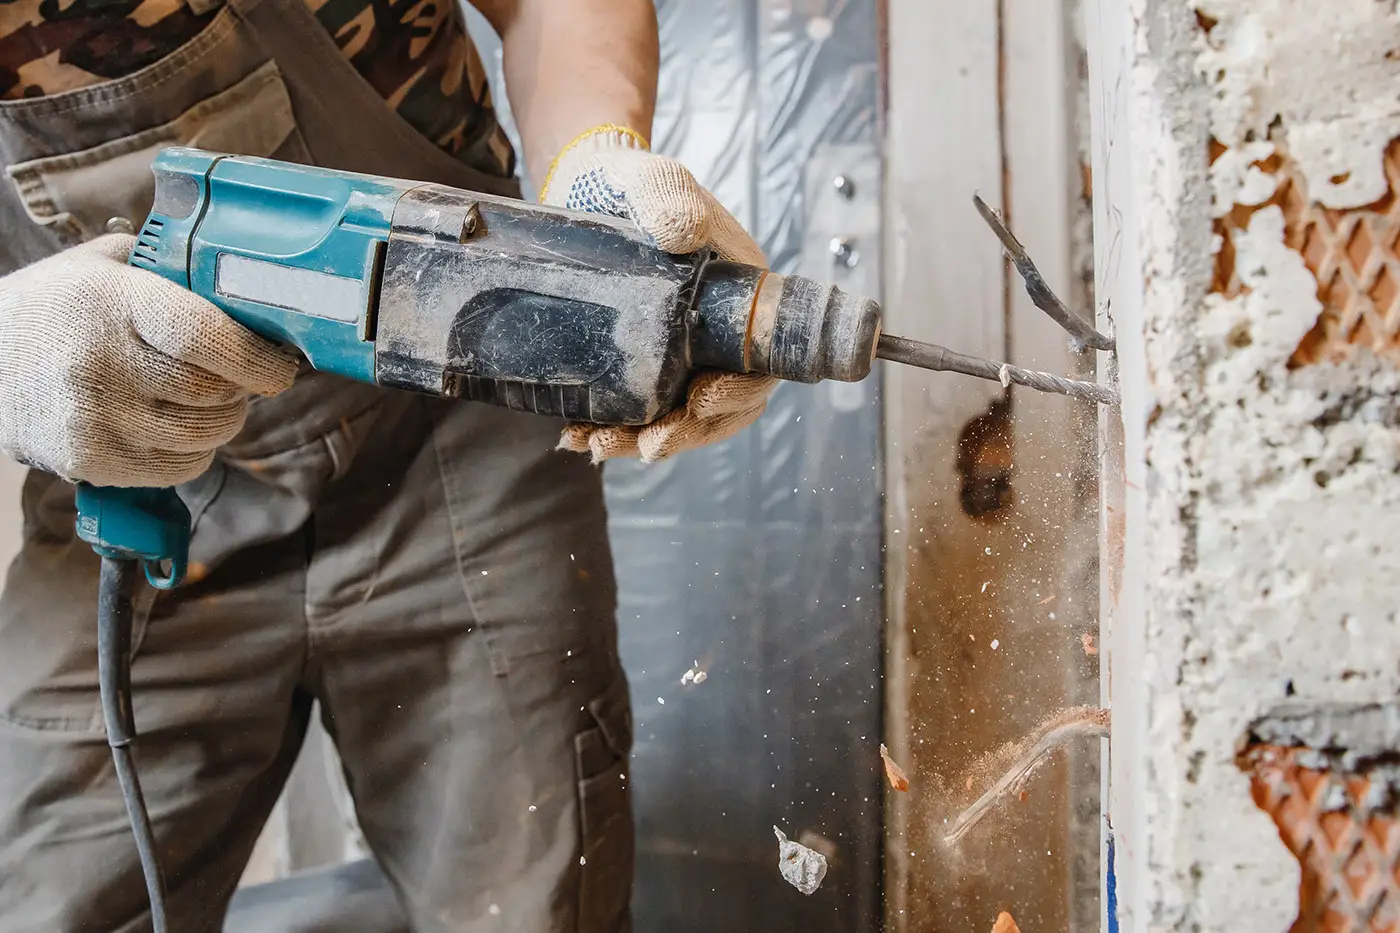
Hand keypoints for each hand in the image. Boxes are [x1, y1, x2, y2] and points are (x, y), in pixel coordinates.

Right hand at [0, 234, 298, 486]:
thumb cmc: (58, 307)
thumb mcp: (103, 265)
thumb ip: (170, 266)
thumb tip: (252, 282)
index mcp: (111, 302)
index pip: (203, 336)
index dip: (256, 357)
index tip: (281, 364)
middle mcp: (100, 363)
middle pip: (214, 392)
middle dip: (244, 388)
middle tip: (242, 377)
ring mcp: (94, 419)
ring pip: (205, 434)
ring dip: (225, 420)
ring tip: (210, 399)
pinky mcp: (91, 461)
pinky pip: (180, 467)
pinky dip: (196, 450)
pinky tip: (177, 425)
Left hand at [540, 125, 777, 462]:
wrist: (585, 187)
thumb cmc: (631, 180)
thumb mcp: (654, 178)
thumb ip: (669, 196)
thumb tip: (684, 233)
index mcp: (739, 298)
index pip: (756, 365)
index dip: (737, 394)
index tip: (699, 400)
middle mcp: (714, 334)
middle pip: (717, 407)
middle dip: (683, 434)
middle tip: (644, 445)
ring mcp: (674, 352)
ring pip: (673, 416)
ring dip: (640, 441)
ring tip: (597, 446)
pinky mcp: (637, 361)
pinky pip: (634, 409)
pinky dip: (609, 430)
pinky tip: (578, 436)